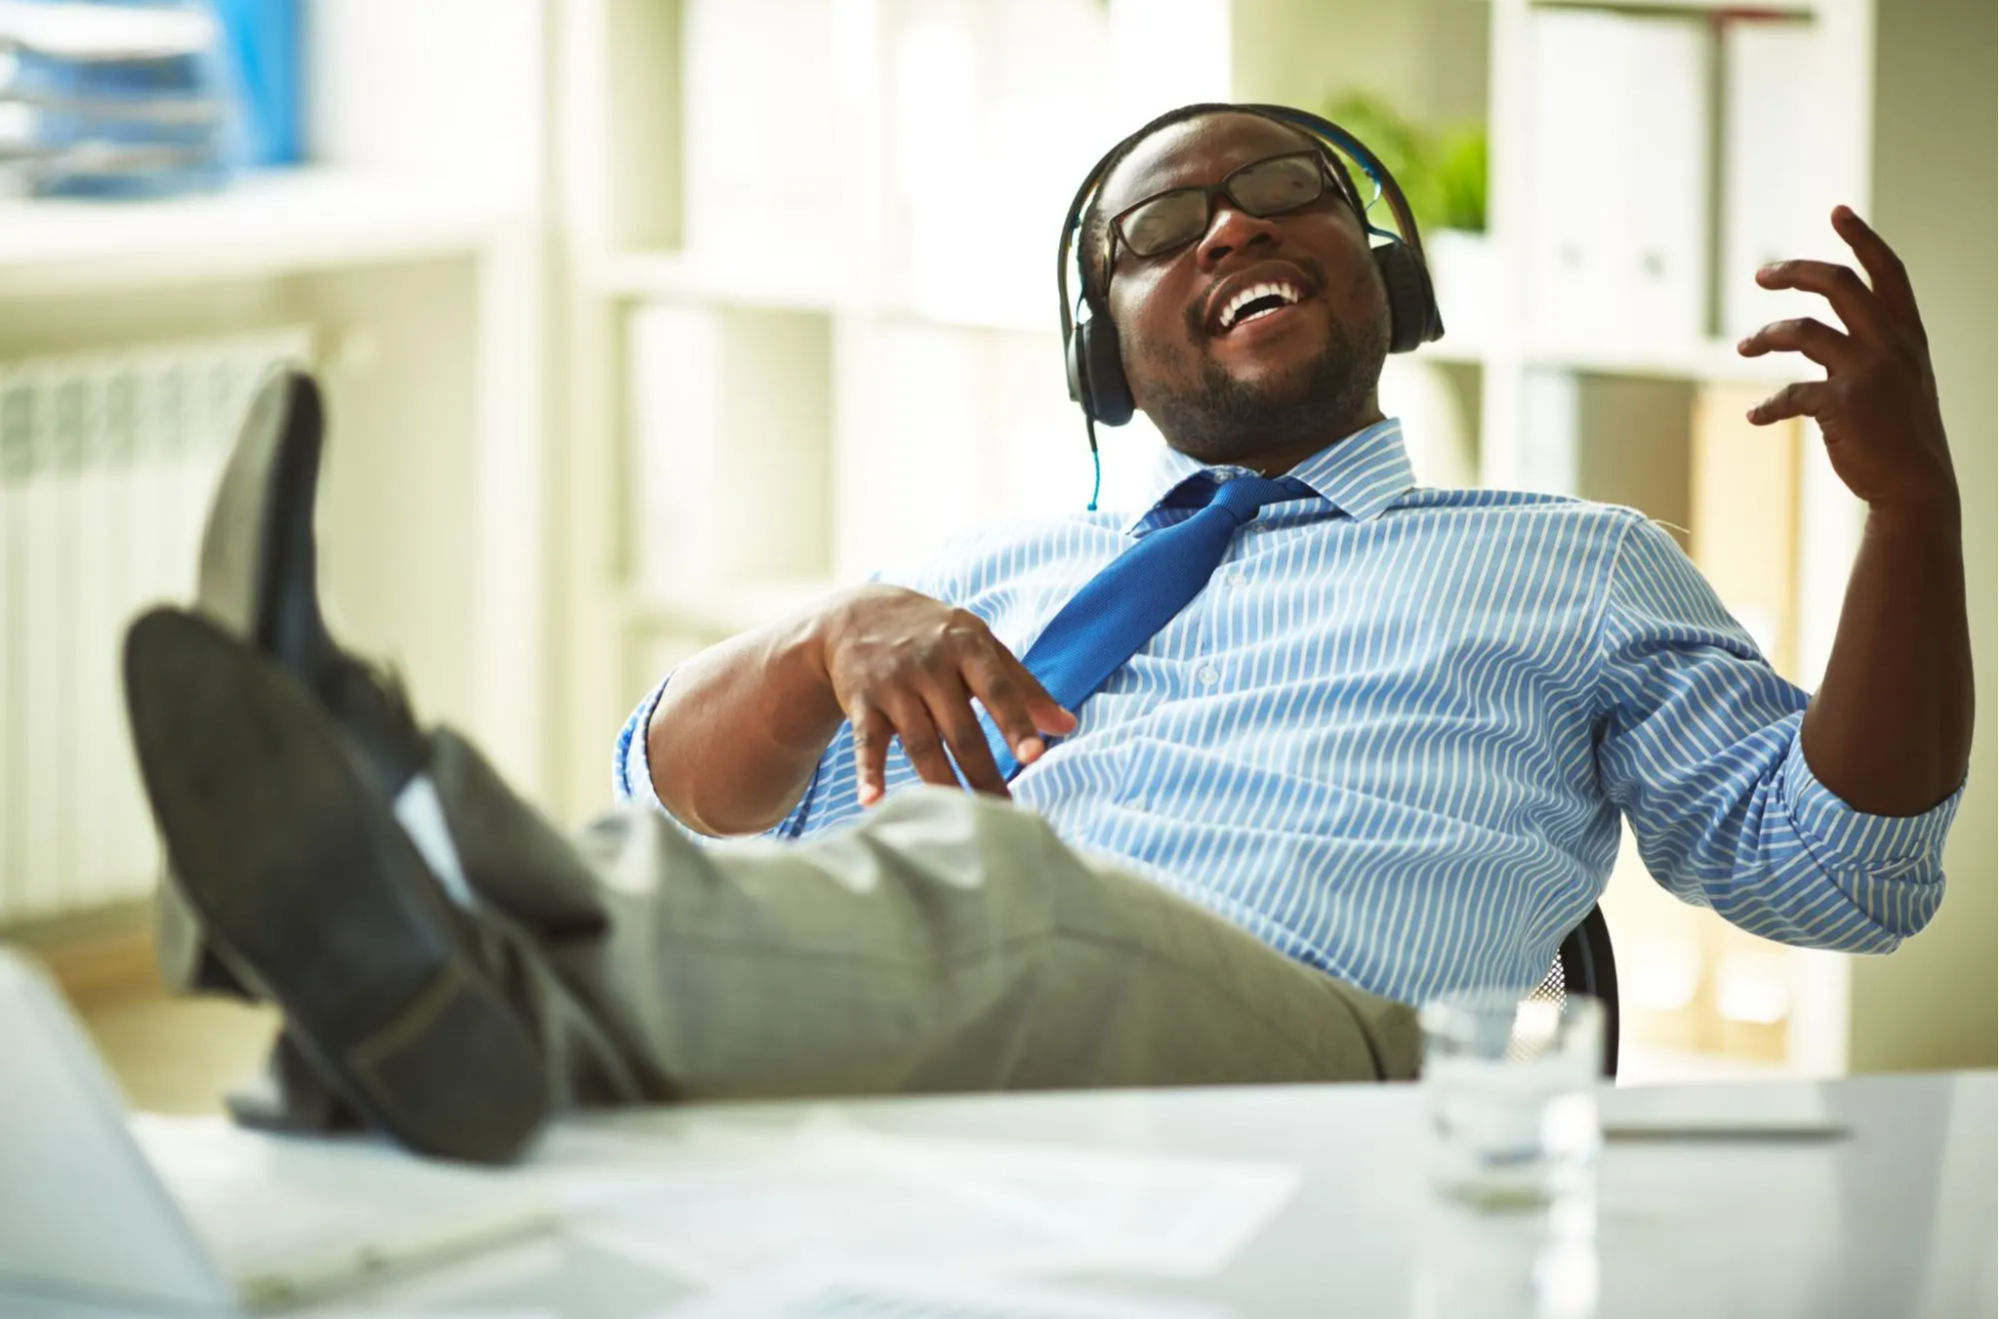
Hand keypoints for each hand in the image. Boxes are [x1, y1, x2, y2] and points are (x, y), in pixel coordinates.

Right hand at [813, 585, 1076, 805]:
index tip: (1034, 756)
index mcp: (966, 647)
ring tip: (961, 820)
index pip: (997, 689)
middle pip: (961, 729)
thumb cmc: (934, 634)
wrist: (857, 613)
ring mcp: (894, 684)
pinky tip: (873, 802)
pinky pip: (867, 742)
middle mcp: (929, 664)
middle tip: (1004, 813)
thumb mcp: (980, 645)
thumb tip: (1067, 726)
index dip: (1016, 723)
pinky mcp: (862, 703)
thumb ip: (1023, 686)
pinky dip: (869, 772)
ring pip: (921, 743)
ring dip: (941, 783)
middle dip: (983, 773)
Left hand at [1738, 206, 1957, 517]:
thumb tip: (1814, 335)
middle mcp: (1892, 345)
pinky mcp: (1842, 405)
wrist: (1916, 486)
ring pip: (1803, 330)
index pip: (1888, 272)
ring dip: (1765, 335)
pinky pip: (1789, 394)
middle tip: (1761, 275)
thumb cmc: (1903, 433)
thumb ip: (1869, 348)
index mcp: (1909, 334)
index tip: (1838, 210)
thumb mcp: (1903, 379)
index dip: (1862, 238)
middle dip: (1795, 272)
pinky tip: (1755, 416)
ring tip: (1743, 347)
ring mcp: (1868, 372)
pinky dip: (1767, 405)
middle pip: (1839, 284)